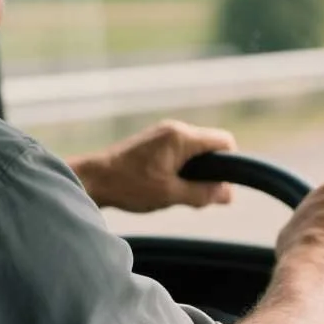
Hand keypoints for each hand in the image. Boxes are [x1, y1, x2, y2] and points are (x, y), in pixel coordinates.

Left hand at [74, 119, 234, 213]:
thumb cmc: (129, 186)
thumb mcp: (170, 195)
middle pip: (210, 146)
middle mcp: (174, 129)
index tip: (220, 187)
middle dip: (211, 171)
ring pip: (194, 149)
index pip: (224, 142)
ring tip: (178, 192)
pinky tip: (166, 185)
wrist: (92, 180)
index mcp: (181, 137)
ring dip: (195, 171)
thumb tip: (229, 195)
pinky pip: (179, 150)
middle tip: (198, 195)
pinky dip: (181, 167)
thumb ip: (203, 194)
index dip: (230, 164)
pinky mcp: (153, 141)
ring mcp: (162, 133)